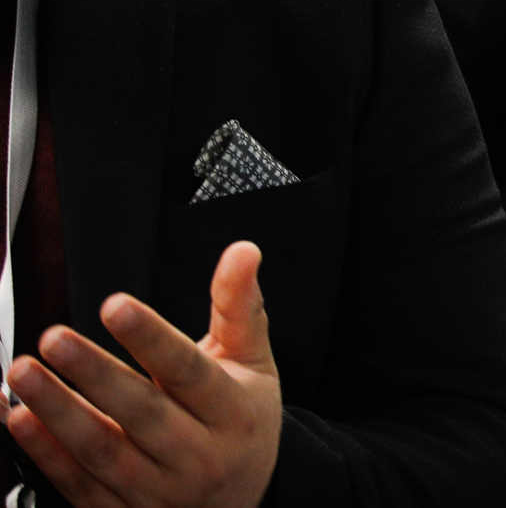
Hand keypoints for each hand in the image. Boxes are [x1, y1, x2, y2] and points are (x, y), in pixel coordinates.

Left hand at [6, 241, 282, 507]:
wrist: (244, 499)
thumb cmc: (242, 420)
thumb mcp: (253, 361)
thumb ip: (239, 306)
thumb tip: (242, 252)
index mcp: (233, 412)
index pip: (189, 371)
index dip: (151, 338)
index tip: (116, 306)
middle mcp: (198, 455)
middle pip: (141, 412)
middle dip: (93, 373)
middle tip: (54, 338)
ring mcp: (159, 490)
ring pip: (102, 451)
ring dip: (58, 411)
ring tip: (25, 372)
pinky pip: (79, 485)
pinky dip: (46, 452)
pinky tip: (22, 419)